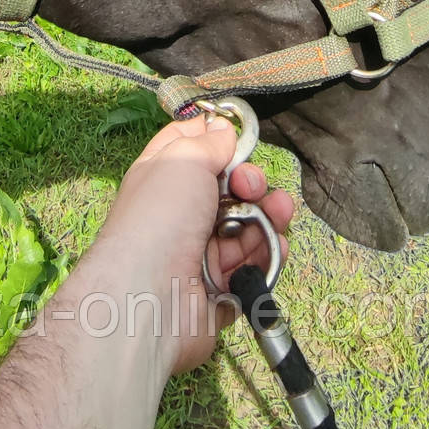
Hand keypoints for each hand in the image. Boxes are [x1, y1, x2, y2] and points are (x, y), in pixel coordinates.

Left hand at [91, 112, 294, 373]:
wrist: (151, 301)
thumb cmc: (158, 221)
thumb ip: (208, 140)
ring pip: (249, 226)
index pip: (191, 148)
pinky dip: (269, 255)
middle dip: (251, 182)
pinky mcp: (222, 288)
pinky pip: (255, 265)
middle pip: (230, 189)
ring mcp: (202, 253)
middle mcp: (181, 214)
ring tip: (277, 214)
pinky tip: (275, 248)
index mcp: (163, 178)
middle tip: (250, 187)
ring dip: (269, 216)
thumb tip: (223, 127)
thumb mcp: (183, 159)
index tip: (236, 138)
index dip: (217, 140)